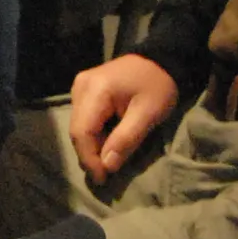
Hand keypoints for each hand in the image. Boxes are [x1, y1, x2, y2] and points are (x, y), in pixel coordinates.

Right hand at [69, 52, 181, 182]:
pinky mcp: (84, 89)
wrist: (160, 59)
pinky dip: (94, 134)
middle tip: (105, 175)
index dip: (90, 158)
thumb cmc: (157, 86)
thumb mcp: (148, 114)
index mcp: (95, 90)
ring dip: (92, 146)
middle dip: (90, 155)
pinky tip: (106, 143)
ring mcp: (80, 86)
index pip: (83, 132)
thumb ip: (126, 139)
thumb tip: (107, 166)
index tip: (103, 178)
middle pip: (77, 130)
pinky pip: (83, 118)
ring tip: (107, 161)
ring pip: (78, 126)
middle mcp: (81, 86)